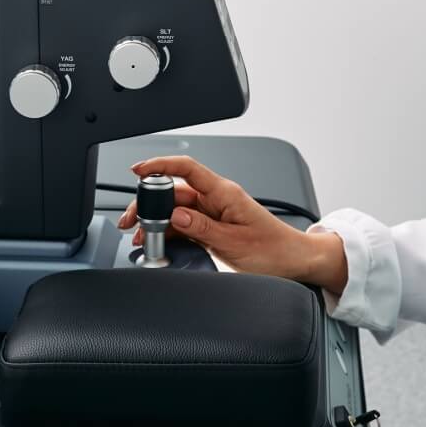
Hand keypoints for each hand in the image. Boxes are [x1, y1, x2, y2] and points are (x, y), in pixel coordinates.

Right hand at [117, 155, 347, 292]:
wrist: (293, 261)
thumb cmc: (274, 249)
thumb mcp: (235, 242)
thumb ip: (202, 228)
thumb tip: (174, 217)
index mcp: (225, 193)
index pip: (188, 169)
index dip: (161, 165)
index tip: (139, 170)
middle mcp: (217, 199)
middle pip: (175, 192)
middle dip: (149, 202)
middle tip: (132, 220)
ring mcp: (213, 213)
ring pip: (175, 210)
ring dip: (157, 221)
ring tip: (141, 236)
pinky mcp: (211, 228)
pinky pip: (184, 225)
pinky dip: (168, 233)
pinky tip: (158, 242)